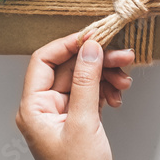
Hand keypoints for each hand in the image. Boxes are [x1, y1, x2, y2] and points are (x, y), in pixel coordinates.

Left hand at [16, 33, 134, 159]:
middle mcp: (44, 109)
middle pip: (69, 69)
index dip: (68, 44)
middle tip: (122, 55)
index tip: (92, 36)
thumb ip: (87, 82)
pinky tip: (118, 95)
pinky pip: (91, 94)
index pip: (44, 61)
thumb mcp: (84, 124)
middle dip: (97, 60)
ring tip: (125, 78)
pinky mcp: (78, 121)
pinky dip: (106, 91)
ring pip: (83, 80)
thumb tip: (89, 48)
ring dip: (106, 75)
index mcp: (34, 108)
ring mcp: (61, 115)